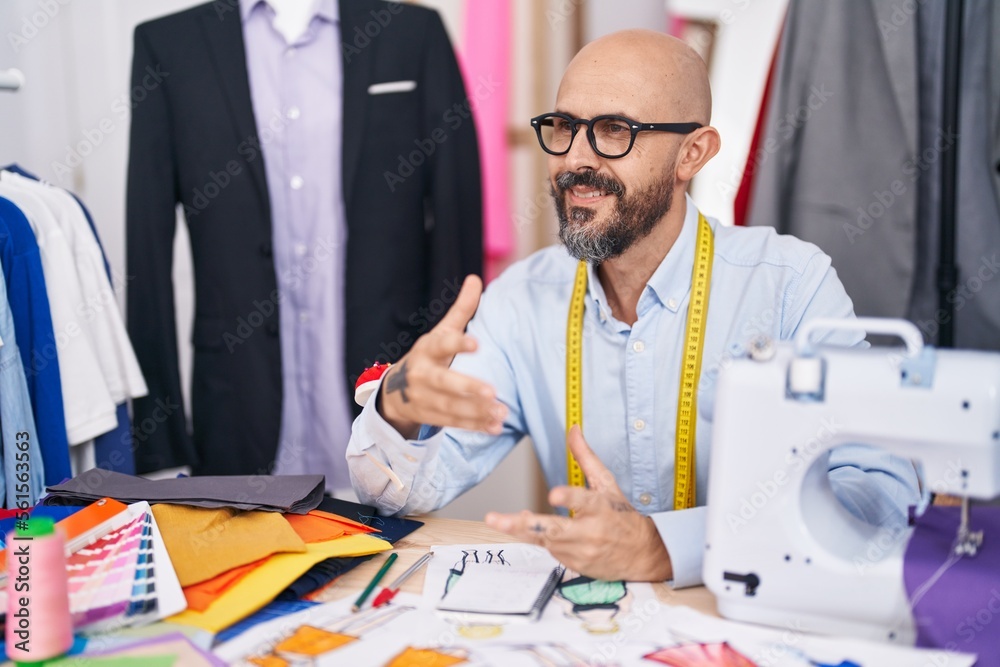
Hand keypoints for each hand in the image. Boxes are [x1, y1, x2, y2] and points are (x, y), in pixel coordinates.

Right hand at [378, 275, 507, 438]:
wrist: (393, 392)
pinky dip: (475, 426)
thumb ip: (460, 310)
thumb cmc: (427, 356)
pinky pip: (454, 423)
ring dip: (476, 412)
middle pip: (444, 383)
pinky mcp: (431, 417)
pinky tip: (495, 426)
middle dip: (467, 388)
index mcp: (427, 350)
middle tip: (492, 391)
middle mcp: (422, 375)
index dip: (458, 344)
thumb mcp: (439, 333)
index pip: (442, 345)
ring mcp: (424, 399)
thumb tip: (475, 278)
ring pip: (451, 407)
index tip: (476, 343)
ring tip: (501, 411)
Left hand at [485, 426, 672, 581]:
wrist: (642, 554)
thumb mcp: (606, 483)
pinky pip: (550, 551)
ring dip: (523, 530)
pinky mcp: (576, 565)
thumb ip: (585, 457)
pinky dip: (540, 539)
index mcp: (600, 507)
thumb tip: (573, 429)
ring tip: (500, 521)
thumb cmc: (621, 515)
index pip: (583, 500)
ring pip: (545, 540)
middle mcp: (590, 531)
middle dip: (522, 524)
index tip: (553, 495)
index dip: (568, 498)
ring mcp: (582, 551)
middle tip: (495, 519)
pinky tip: (535, 530)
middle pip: (553, 528)